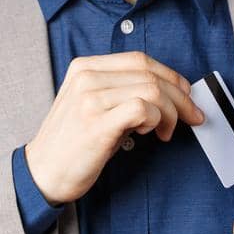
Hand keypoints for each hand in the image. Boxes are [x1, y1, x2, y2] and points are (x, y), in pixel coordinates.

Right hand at [23, 50, 205, 205]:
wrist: (42, 173)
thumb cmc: (72, 143)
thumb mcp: (92, 105)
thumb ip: (121, 91)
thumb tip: (168, 92)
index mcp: (85, 67)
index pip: (140, 60)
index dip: (170, 75)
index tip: (185, 94)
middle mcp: (87, 77)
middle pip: (150, 73)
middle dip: (180, 96)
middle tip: (191, 115)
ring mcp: (90, 98)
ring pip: (152, 90)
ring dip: (170, 112)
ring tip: (165, 131)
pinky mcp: (97, 122)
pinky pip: (143, 109)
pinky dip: (156, 120)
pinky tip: (151, 134)